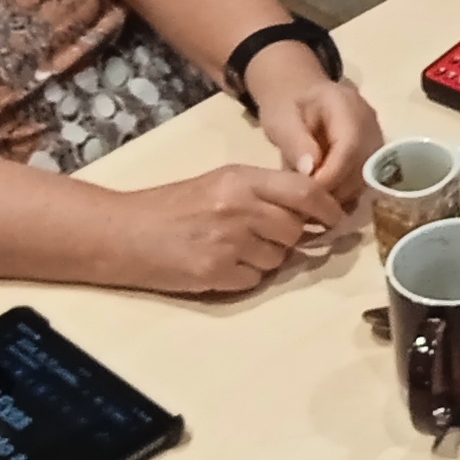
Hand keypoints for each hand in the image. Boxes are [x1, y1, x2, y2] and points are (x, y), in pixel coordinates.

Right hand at [111, 163, 349, 292]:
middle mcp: (239, 207)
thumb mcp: (220, 182)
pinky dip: (245, 277)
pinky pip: (255, 280)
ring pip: (279, 258)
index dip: (328, 208)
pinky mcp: (216, 273)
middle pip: (295, 230)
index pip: (305, 192)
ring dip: (267, 258)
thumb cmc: (172, 206)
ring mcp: (228, 242)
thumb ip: (263, 192)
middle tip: (267, 236)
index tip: (335, 219)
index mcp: (241, 179)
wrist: (124, 232)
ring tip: (233, 248)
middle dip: (291, 237)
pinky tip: (220, 264)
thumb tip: (310, 210)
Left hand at [245, 45, 379, 204]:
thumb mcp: (280, 119)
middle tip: (306, 208)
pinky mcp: (373, 155)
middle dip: (336, 191)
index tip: (307, 194)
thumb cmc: (287, 105)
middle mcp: (369, 122)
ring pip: (367, 178)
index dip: (332, 174)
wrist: (299, 94)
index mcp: (345, 104)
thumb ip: (295, 142)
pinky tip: (322, 201)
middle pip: (363, 165)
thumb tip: (310, 171)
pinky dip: (345, 196)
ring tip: (312, 207)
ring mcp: (375, 139)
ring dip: (340, 197)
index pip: (350, 144)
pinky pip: (364, 182)